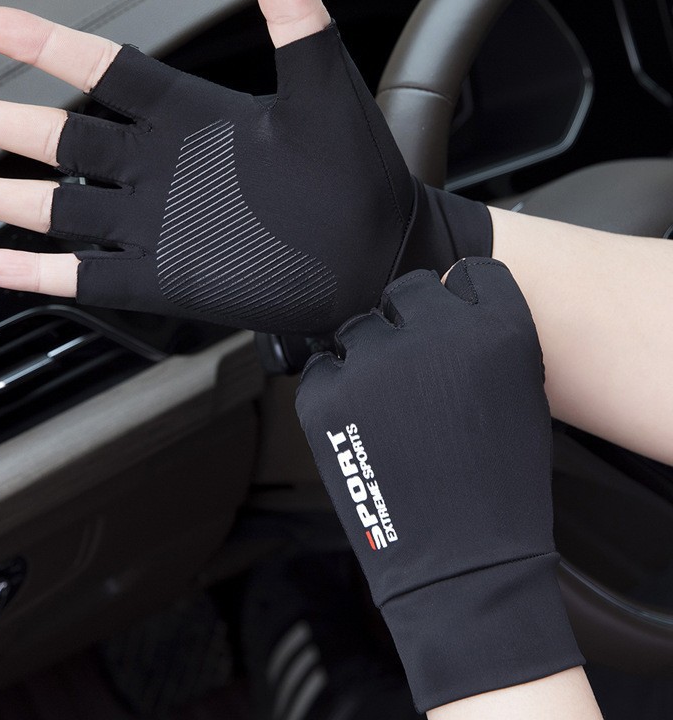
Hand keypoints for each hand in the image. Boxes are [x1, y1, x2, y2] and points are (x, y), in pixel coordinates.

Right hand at [0, 0, 412, 333]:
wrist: (375, 260)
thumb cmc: (361, 181)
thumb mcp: (326, 95)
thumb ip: (295, 24)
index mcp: (193, 119)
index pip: (108, 73)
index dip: (49, 47)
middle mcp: (162, 171)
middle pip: (60, 141)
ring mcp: (157, 227)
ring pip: (58, 209)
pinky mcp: (164, 279)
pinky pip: (87, 277)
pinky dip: (38, 273)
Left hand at [295, 258, 581, 711]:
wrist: (463, 564)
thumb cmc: (497, 488)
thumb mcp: (516, 396)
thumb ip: (483, 339)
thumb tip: (444, 310)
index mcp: (495, 327)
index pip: (468, 275)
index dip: (457, 304)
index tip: (449, 327)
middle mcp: (433, 331)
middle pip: (406, 293)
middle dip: (409, 325)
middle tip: (413, 373)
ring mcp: (373, 361)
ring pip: (360, 329)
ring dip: (371, 358)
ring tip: (388, 410)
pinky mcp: (325, 394)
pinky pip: (324, 367)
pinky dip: (337, 389)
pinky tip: (361, 426)